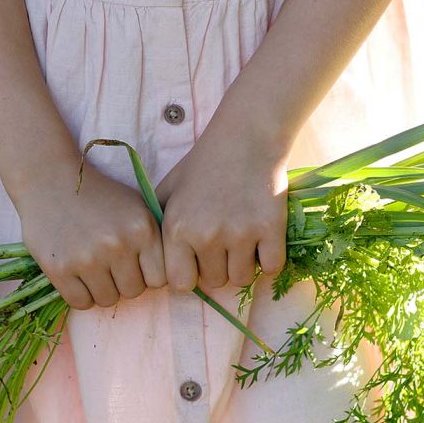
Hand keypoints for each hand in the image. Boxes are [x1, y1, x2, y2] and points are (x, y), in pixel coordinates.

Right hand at [12, 159, 167, 310]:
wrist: (49, 178)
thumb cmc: (98, 194)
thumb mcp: (135, 206)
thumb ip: (154, 239)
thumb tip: (170, 275)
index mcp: (143, 228)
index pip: (160, 278)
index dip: (147, 274)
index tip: (134, 264)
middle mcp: (118, 244)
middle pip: (134, 292)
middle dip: (123, 281)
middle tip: (108, 263)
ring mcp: (88, 258)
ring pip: (107, 300)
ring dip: (101, 289)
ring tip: (91, 266)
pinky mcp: (60, 269)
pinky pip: (81, 303)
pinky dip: (80, 294)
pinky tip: (76, 273)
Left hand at [155, 131, 287, 292]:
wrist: (245, 137)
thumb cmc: (203, 164)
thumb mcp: (168, 190)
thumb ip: (157, 226)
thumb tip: (152, 261)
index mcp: (177, 229)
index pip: (180, 284)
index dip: (190, 275)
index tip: (197, 261)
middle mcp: (206, 236)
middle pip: (214, 283)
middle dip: (219, 268)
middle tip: (224, 243)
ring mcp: (240, 234)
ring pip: (242, 279)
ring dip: (244, 265)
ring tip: (243, 241)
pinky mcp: (271, 229)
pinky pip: (271, 267)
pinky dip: (269, 258)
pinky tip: (263, 240)